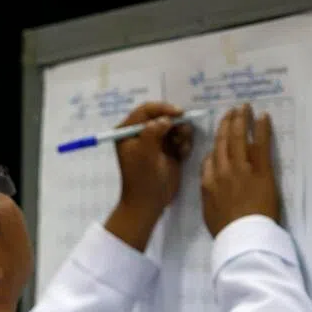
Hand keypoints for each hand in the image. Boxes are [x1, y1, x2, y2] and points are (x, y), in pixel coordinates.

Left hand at [115, 101, 192, 217]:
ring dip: (181, 133)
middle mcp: (141, 133)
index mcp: (127, 132)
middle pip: (162, 116)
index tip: (178, 113)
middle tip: (181, 134)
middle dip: (175, 123)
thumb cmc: (142, 178)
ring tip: (180, 147)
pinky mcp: (167, 150)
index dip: (163, 109)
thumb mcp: (144, 153)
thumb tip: (165, 119)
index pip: (145, 110)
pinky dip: (184, 143)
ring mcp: (155, 141)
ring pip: (174, 126)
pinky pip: (180, 138)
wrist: (149, 202)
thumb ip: (153, 132)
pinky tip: (182, 154)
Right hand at [201, 105, 279, 236]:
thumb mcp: (208, 213)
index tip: (219, 138)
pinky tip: (263, 117)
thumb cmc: (226, 230)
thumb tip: (210, 185)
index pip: (209, 159)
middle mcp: (222, 171)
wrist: (242, 235)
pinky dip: (261, 129)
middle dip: (226, 125)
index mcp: (208, 183)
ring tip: (244, 108)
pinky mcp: (261, 170)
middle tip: (231, 112)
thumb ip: (208, 195)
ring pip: (238, 138)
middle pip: (222, 143)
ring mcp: (241, 169)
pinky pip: (261, 144)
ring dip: (241, 120)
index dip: (215, 146)